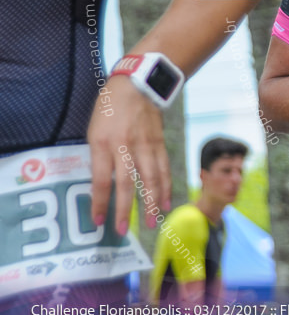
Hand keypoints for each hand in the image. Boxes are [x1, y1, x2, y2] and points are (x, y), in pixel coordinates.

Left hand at [87, 76, 169, 235]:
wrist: (138, 84)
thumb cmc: (109, 108)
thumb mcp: (94, 130)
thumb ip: (99, 157)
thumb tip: (104, 185)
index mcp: (103, 143)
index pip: (101, 179)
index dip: (100, 202)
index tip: (99, 221)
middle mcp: (125, 146)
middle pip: (127, 183)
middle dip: (126, 209)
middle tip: (124, 230)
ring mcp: (145, 145)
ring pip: (150, 179)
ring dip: (151, 203)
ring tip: (153, 222)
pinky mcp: (159, 143)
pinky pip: (163, 169)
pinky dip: (166, 187)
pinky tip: (167, 202)